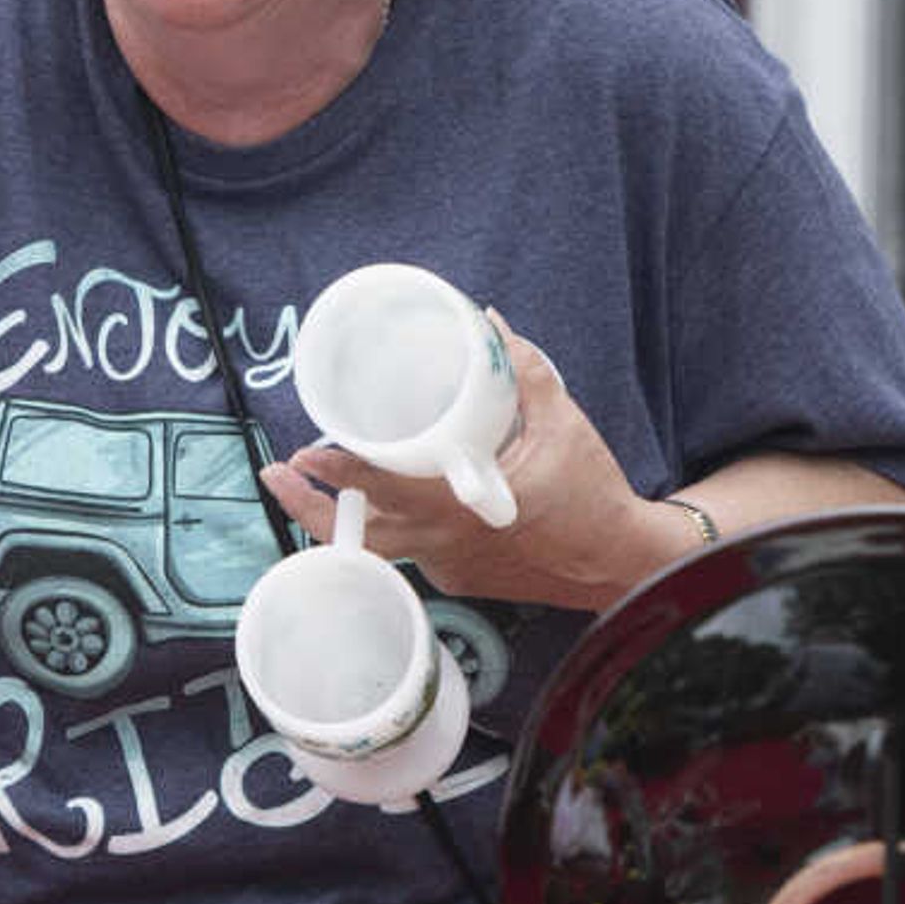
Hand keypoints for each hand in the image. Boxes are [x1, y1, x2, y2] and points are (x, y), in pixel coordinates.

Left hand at [263, 316, 689, 611]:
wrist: (623, 563)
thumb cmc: (594, 492)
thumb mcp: (562, 420)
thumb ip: (521, 370)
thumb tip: (487, 323)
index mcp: (463, 505)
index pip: (385, 491)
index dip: (339, 475)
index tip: (304, 454)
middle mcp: (447, 543)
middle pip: (360, 535)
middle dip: (311, 506)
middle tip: (281, 473)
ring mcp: (450, 567)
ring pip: (382, 548)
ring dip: (346, 520)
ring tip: (315, 488)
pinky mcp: (460, 580)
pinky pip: (414, 554)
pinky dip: (394, 529)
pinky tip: (384, 504)